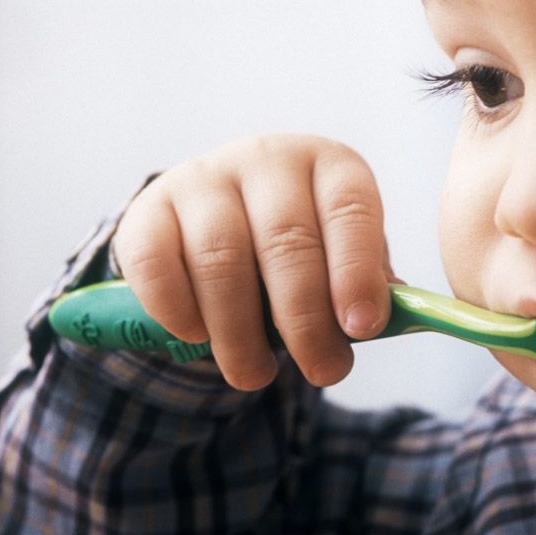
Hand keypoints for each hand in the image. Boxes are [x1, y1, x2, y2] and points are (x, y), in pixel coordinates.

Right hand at [110, 134, 395, 389]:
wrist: (220, 212)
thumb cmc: (303, 242)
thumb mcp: (342, 250)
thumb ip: (365, 283)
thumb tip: (386, 322)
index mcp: (330, 166)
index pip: (350, 211)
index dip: (356, 272)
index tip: (363, 328)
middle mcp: (269, 159)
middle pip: (287, 242)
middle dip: (306, 320)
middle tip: (323, 370)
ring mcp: (205, 177)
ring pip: (221, 259)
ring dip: (240, 331)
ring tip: (256, 375)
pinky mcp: (149, 207)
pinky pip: (156, 264)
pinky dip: (177, 309)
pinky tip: (198, 338)